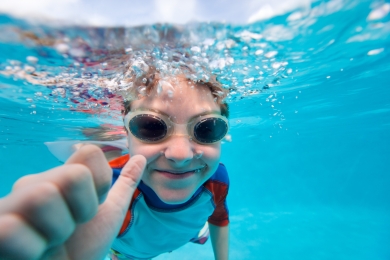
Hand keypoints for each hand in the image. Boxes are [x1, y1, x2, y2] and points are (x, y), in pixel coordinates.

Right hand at [0, 145, 145, 259]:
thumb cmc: (81, 247)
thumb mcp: (108, 215)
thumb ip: (124, 185)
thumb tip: (142, 159)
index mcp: (61, 177)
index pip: (90, 153)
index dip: (99, 185)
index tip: (90, 210)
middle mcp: (34, 183)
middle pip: (73, 176)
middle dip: (82, 211)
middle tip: (70, 229)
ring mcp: (11, 205)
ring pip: (44, 196)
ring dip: (57, 232)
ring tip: (50, 242)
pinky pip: (14, 229)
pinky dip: (32, 248)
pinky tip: (32, 252)